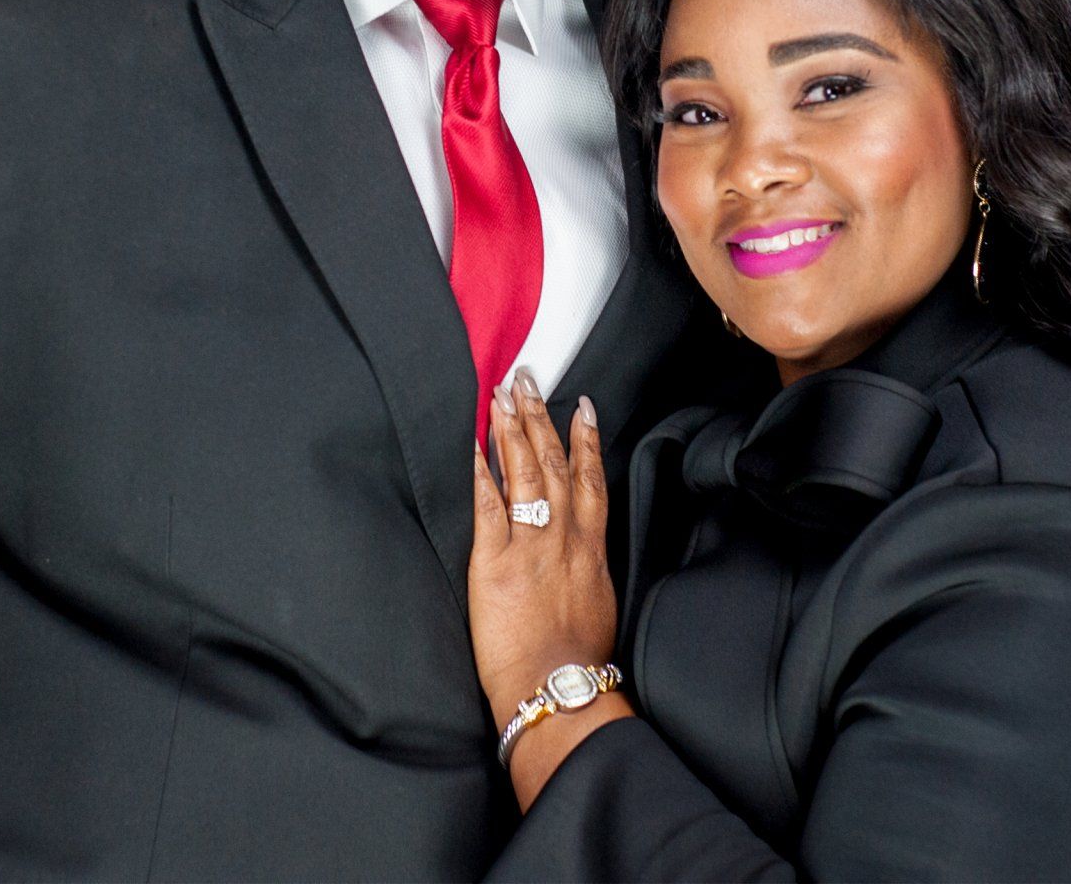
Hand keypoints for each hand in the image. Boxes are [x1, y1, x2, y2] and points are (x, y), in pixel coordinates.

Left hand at [469, 374, 623, 750]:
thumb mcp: (599, 603)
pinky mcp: (494, 561)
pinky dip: (479, 471)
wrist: (558, 689)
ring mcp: (529, 545)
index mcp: (590, 548)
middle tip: (528, 380)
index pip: (590, 479)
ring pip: (522, 473)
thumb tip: (582, 553)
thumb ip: (588, 567)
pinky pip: (486, 505)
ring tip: (503, 394)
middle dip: (540, 417)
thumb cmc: (579, 660)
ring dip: (512, 429)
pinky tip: (471, 443)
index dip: (586, 440)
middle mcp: (563, 537)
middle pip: (552, 463)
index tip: (583, 407)